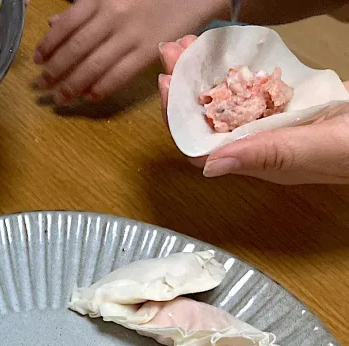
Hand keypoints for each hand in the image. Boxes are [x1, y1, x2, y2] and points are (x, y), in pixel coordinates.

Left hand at [34, 0, 221, 103]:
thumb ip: (83, 9)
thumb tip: (53, 25)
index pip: (66, 26)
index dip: (48, 46)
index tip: (37, 60)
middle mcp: (113, 16)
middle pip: (75, 50)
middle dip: (55, 71)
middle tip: (42, 85)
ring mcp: (131, 35)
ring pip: (93, 67)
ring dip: (72, 86)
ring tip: (60, 98)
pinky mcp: (148, 52)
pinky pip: (118, 76)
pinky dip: (100, 88)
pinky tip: (88, 96)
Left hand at [159, 38, 348, 183]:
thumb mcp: (314, 149)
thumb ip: (266, 155)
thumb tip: (211, 166)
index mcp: (259, 161)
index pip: (200, 142)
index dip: (178, 115)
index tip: (167, 82)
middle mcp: (259, 145)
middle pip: (207, 118)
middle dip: (186, 85)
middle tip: (174, 51)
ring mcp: (274, 125)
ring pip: (226, 101)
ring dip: (206, 74)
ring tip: (191, 45)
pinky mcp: (290, 107)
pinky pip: (252, 89)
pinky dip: (236, 69)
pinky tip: (225, 52)